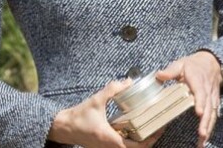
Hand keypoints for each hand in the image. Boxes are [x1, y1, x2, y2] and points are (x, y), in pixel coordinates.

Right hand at [48, 79, 164, 147]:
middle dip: (148, 140)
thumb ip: (112, 89)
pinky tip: (132, 126)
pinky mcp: (104, 145)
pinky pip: (121, 145)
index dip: (149, 140)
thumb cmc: (79, 116)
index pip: (135, 146)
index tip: (158, 130)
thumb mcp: (96, 100)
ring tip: (148, 126)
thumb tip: (128, 82)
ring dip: (139, 140)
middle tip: (158, 127)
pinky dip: (130, 138)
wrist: (64, 127)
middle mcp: (109, 146)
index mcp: (109, 138)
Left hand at [157, 51, 222, 147]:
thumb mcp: (181, 63)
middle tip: (202, 135)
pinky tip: (206, 138)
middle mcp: (207, 90)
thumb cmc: (193, 65)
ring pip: (212, 113)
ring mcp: (212, 97)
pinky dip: (211, 127)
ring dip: (209, 127)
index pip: (200, 92)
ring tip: (203, 141)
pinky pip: (214, 115)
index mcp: (198, 79)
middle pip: (208, 107)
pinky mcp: (214, 102)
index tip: (199, 113)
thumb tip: (159, 75)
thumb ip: (171, 71)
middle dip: (206, 121)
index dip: (200, 102)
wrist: (211, 62)